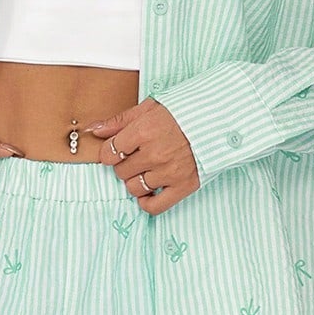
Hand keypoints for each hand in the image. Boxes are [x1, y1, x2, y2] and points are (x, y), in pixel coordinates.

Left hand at [84, 99, 199, 211]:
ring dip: (136, 180)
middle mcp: (155, 154)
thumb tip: (94, 130)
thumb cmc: (184, 112)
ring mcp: (169, 172)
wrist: (219, 120)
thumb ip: (120, 121)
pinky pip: (154, 206)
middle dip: (125, 163)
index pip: (109, 153)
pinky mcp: (183, 186)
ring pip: (133, 188)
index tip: (119, 149)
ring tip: (147, 169)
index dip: (110, 152)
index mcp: (144, 131)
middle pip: (120, 171)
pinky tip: (150, 190)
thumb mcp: (150, 108)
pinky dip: (147, 202)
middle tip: (138, 155)